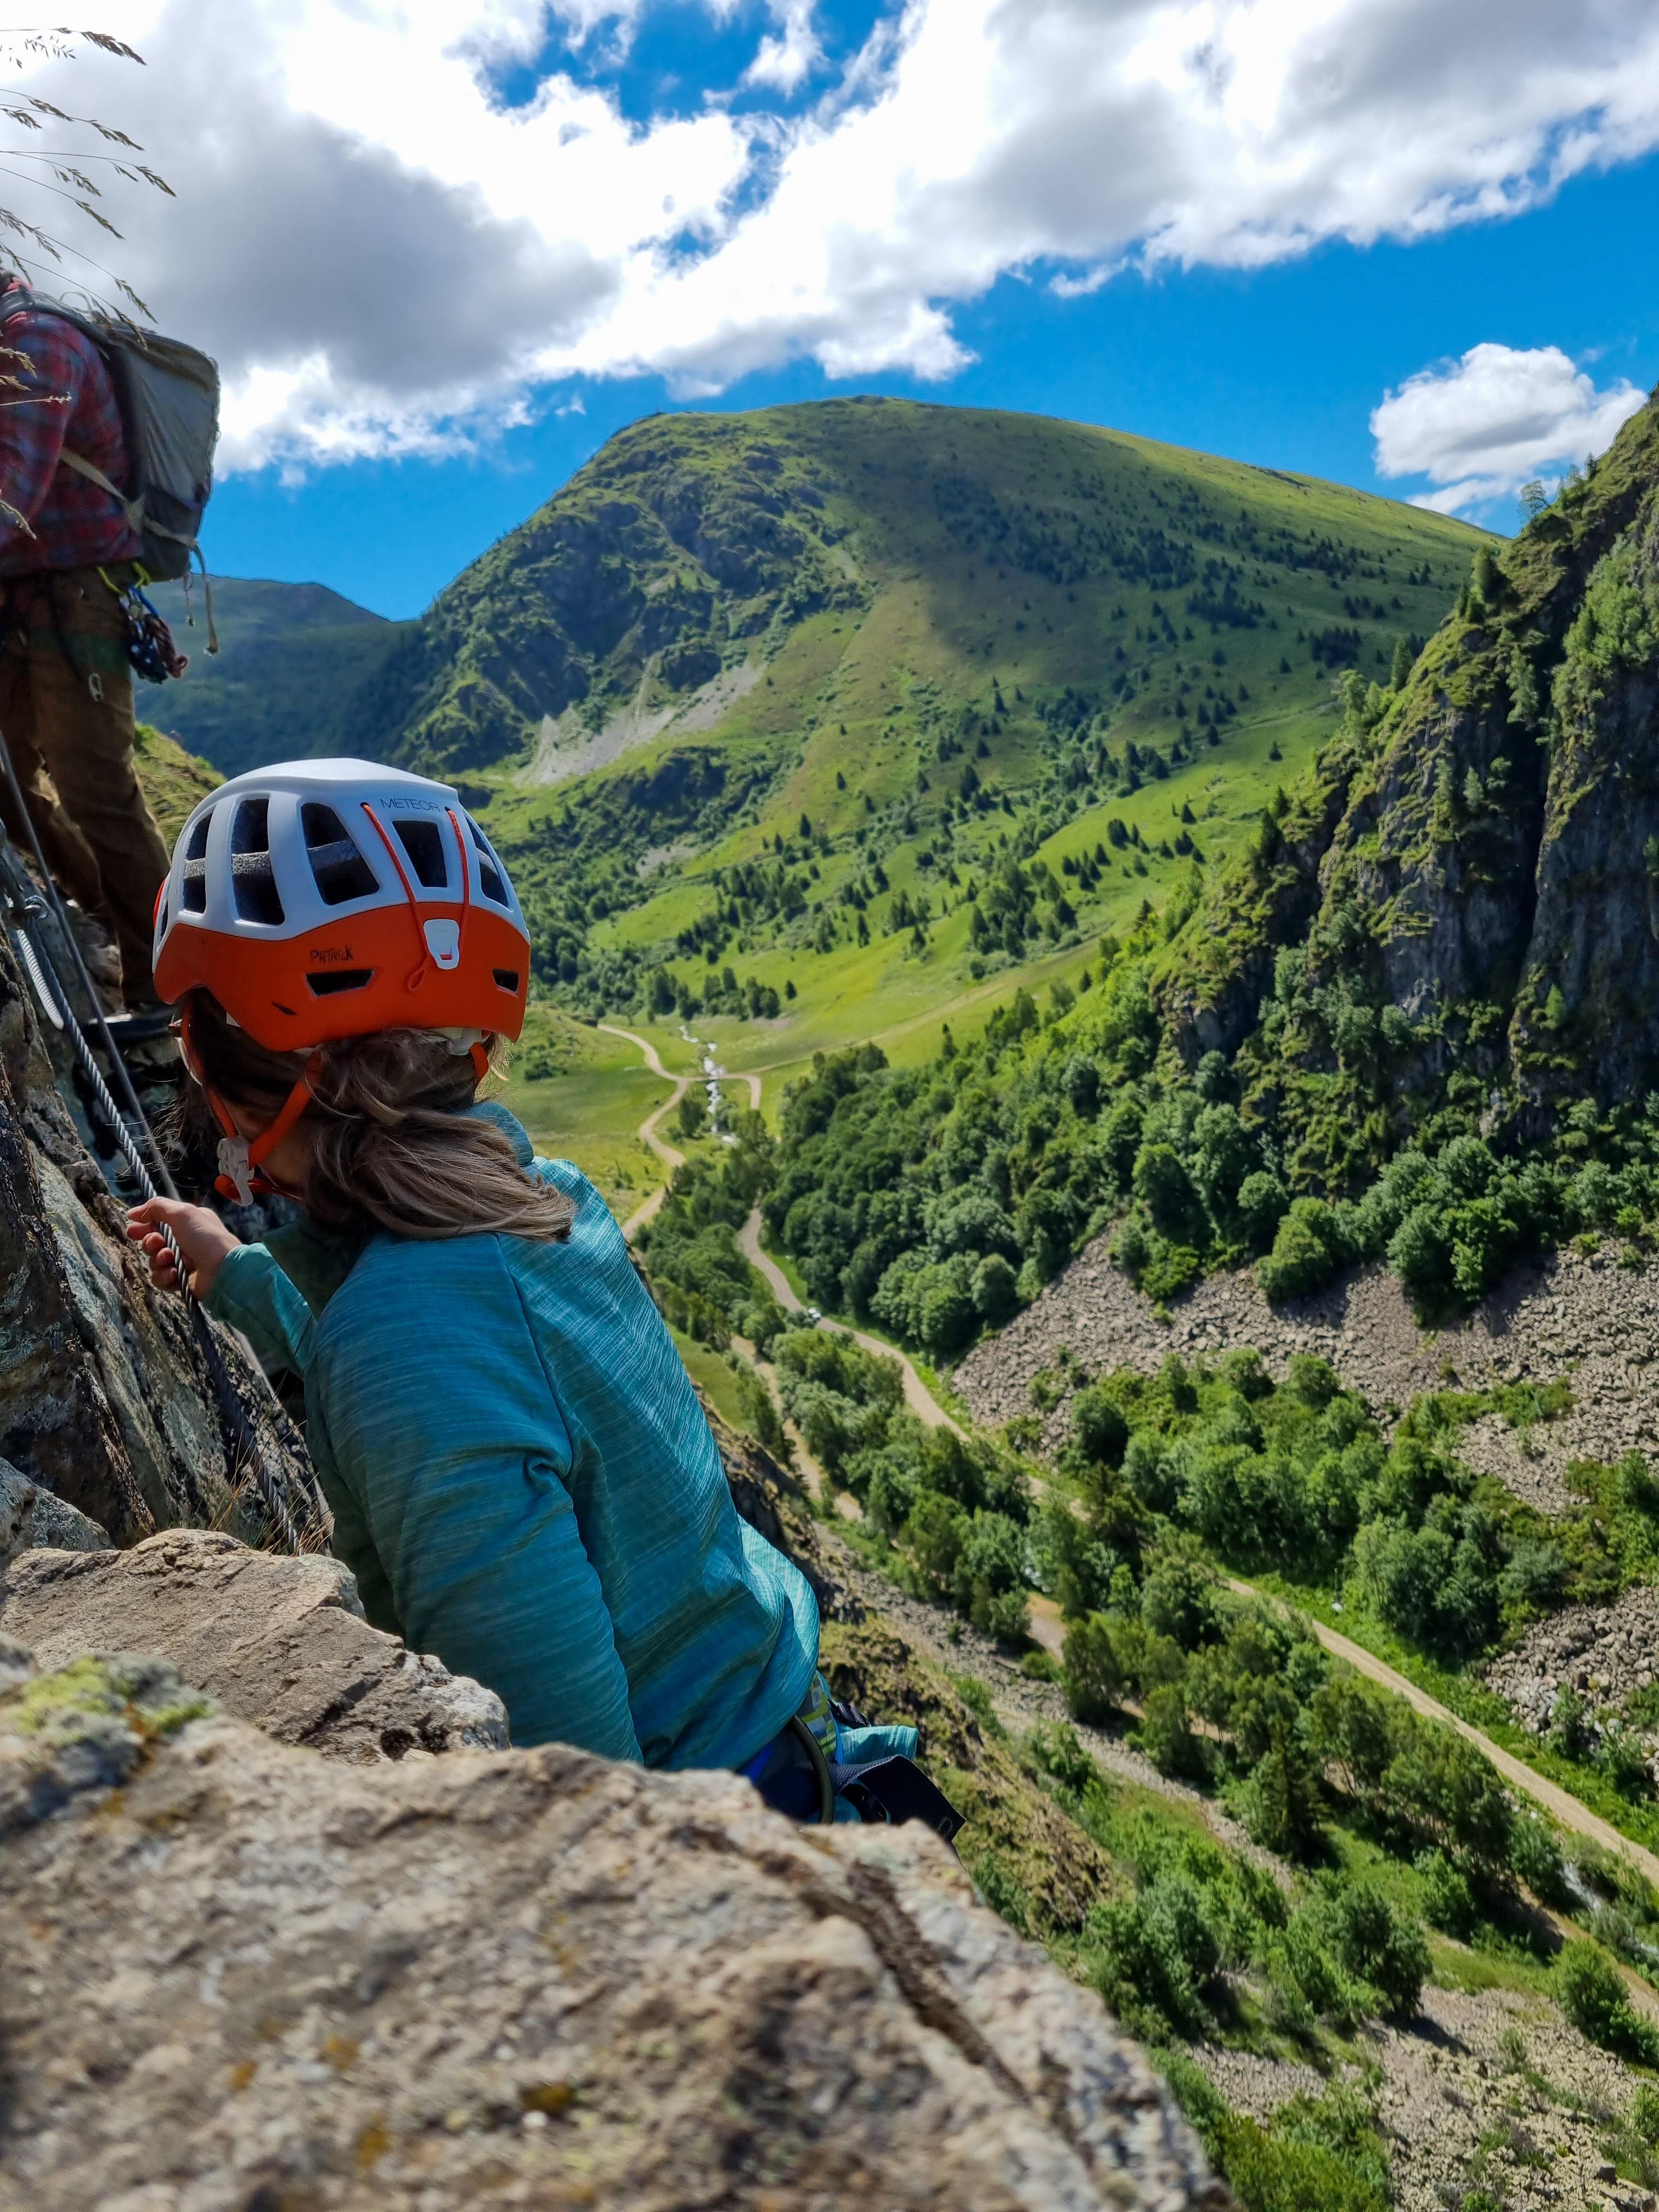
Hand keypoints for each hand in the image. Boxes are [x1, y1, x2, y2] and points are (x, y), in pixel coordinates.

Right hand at [125, 1197, 240, 1299]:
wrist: (223, 1270)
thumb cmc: (205, 1238)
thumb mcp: (182, 1213)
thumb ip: (157, 1207)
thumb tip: (133, 1212)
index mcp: (187, 1223)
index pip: (157, 1223)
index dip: (143, 1226)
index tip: (132, 1229)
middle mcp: (185, 1241)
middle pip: (152, 1242)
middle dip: (150, 1243)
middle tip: (158, 1243)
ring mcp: (183, 1262)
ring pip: (154, 1261)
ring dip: (158, 1260)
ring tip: (170, 1259)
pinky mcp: (181, 1281)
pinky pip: (161, 1278)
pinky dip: (164, 1276)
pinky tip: (174, 1274)